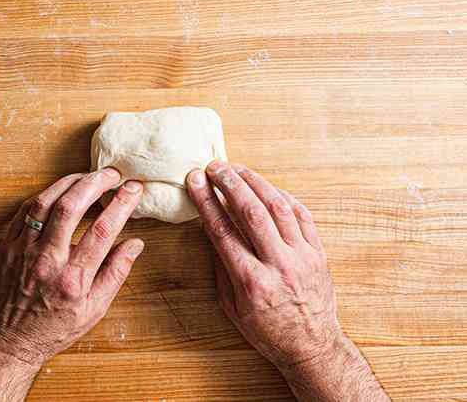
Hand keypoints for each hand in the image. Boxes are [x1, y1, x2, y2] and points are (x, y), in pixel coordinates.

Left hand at [0, 169, 144, 373]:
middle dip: (94, 183)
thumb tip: (135, 244)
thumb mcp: (93, 311)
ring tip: (87, 176)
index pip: (102, 230)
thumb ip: (115, 274)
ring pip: (45, 202)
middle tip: (111, 174)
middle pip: (71, 207)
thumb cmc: (54, 328)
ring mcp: (23, 250)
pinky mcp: (6, 245)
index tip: (133, 188)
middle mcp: (47, 260)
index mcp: (73, 279)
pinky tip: (58, 190)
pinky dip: (44, 196)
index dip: (120, 205)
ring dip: (68, 183)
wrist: (9, 340)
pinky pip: (24, 211)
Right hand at [186, 162, 344, 370]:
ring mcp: (303, 259)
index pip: (223, 230)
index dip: (206, 201)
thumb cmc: (267, 330)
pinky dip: (283, 196)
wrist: (312, 347)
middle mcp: (279, 267)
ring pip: (279, 207)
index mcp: (252, 282)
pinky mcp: (319, 255)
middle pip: (251, 212)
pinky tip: (267, 187)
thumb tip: (211, 229)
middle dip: (229, 183)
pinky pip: (303, 216)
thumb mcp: (232, 306)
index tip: (194, 180)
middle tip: (214, 166)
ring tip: (237, 169)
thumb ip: (221, 266)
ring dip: (255, 182)